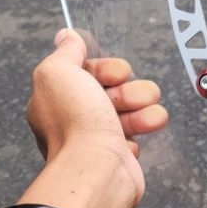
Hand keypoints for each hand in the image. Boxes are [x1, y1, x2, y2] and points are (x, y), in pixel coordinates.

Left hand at [27, 28, 167, 163]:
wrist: (96, 171)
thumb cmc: (76, 122)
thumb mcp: (58, 72)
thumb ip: (65, 51)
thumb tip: (67, 35)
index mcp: (57, 98)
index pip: (88, 73)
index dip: (106, 69)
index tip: (117, 74)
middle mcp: (75, 119)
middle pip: (113, 90)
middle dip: (130, 90)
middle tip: (135, 97)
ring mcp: (97, 139)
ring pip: (129, 111)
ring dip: (144, 110)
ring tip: (149, 118)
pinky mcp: (118, 157)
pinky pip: (137, 136)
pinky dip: (141, 135)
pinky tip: (134, 141)